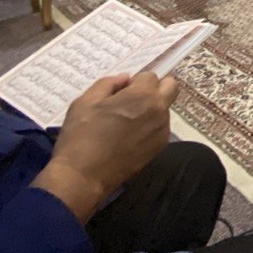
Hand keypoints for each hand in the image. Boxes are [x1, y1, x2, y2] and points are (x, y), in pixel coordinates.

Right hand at [32, 72, 177, 222]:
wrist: (82, 177)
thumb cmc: (81, 136)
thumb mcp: (86, 101)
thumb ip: (108, 83)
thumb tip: (125, 79)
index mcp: (143, 95)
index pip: (150, 76)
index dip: (134, 82)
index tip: (120, 93)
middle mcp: (159, 110)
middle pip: (171, 87)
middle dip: (155, 88)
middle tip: (133, 99)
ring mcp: (162, 130)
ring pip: (165, 108)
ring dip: (152, 108)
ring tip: (127, 123)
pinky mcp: (159, 147)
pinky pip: (160, 127)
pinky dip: (150, 126)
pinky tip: (129, 137)